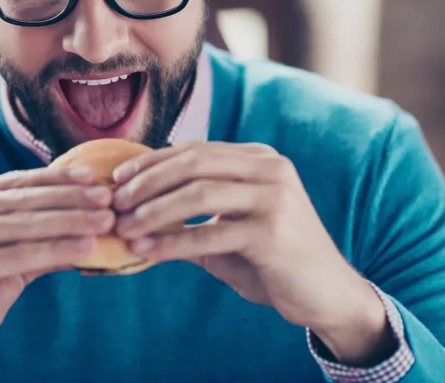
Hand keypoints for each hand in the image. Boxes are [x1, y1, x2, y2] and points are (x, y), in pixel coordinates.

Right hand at [0, 167, 112, 382]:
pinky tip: (85, 249)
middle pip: (20, 201)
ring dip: (71, 220)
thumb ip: (32, 245)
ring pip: (24, 225)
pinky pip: (20, 254)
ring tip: (105, 219)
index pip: (11, 184)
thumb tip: (83, 232)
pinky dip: (57, 250)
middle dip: (69, 197)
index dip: (54, 178)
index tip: (91, 175)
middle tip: (108, 196)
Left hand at [110, 142, 393, 365]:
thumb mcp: (229, 228)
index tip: (117, 179)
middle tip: (116, 204)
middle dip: (147, 182)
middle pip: (193, 163)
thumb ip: (190, 215)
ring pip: (199, 193)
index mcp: (258, 158)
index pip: (194, 150)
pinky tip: (148, 251)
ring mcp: (275, 197)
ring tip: (125, 228)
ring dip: (154, 211)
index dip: (151, 162)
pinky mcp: (274, 232)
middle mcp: (270, 168)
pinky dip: (174, 242)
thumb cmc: (272, 260)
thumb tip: (134, 209)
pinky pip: (211, 234)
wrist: (327, 294)